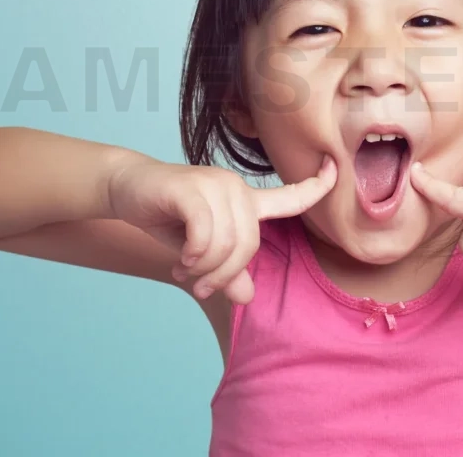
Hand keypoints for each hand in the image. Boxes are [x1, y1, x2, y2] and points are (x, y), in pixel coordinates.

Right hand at [107, 155, 336, 302]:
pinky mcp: (191, 188)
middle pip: (250, 243)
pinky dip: (194, 253)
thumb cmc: (168, 217)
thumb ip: (226, 268)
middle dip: (225, 273)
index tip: (335, 166)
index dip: (317, 185)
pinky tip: (181, 259)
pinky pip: (206, 231)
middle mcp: (236, 188)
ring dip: (205, 268)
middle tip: (202, 287)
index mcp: (247, 200)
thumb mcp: (200, 250)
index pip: (292, 196)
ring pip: (226, 242)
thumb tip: (248, 296)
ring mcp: (215, 184)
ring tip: (186, 272)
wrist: (127, 188)